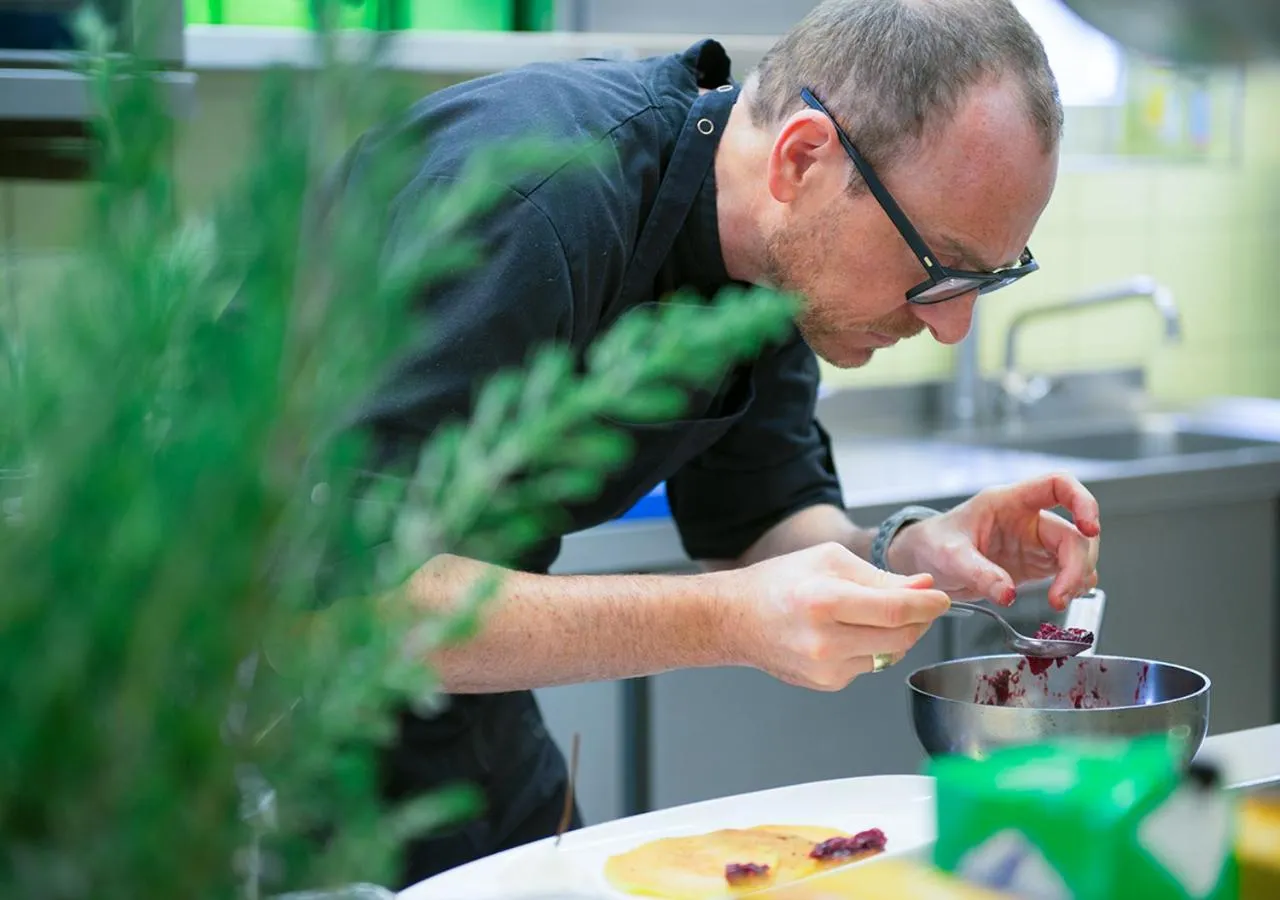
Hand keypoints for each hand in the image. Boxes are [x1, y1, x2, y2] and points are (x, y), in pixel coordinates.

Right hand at [716, 542, 951, 690]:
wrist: (737, 619)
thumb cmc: (778, 583)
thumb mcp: (828, 560)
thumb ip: (879, 576)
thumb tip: (921, 586)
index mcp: (824, 601)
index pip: (895, 610)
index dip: (926, 604)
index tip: (940, 598)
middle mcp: (825, 640)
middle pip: (900, 637)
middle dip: (920, 619)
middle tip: (920, 603)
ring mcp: (826, 668)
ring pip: (890, 654)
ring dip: (898, 635)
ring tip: (875, 614)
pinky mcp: (827, 683)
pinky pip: (869, 665)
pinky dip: (872, 648)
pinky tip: (849, 633)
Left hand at [888, 472, 1100, 611]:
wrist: (922, 562)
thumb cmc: (932, 544)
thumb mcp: (947, 556)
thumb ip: (977, 572)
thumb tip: (1008, 594)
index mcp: (1008, 501)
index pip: (1058, 485)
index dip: (1082, 501)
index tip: (1090, 529)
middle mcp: (1028, 519)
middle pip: (1074, 531)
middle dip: (1078, 563)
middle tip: (1061, 595)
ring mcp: (1034, 542)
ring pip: (1076, 553)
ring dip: (1078, 578)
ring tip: (1058, 601)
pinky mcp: (1034, 565)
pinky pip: (1066, 571)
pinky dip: (1071, 586)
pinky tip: (1059, 599)